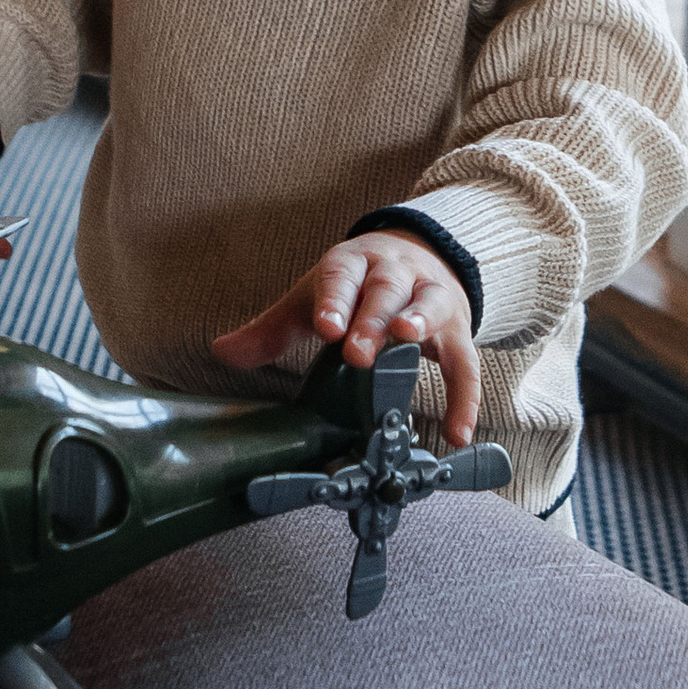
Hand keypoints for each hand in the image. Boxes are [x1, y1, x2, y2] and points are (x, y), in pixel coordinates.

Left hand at [212, 230, 480, 447]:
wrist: (418, 256)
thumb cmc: (355, 286)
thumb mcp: (312, 300)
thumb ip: (270, 330)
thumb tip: (221, 352)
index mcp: (354, 265)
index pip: (341, 276)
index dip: (334, 300)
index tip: (324, 326)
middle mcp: (396, 274)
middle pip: (386, 290)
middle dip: (372, 319)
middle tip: (358, 352)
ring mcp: (431, 298)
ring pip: (431, 306)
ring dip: (420, 323)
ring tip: (409, 343)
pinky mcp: (458, 330)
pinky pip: (466, 364)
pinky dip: (465, 398)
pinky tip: (457, 433)